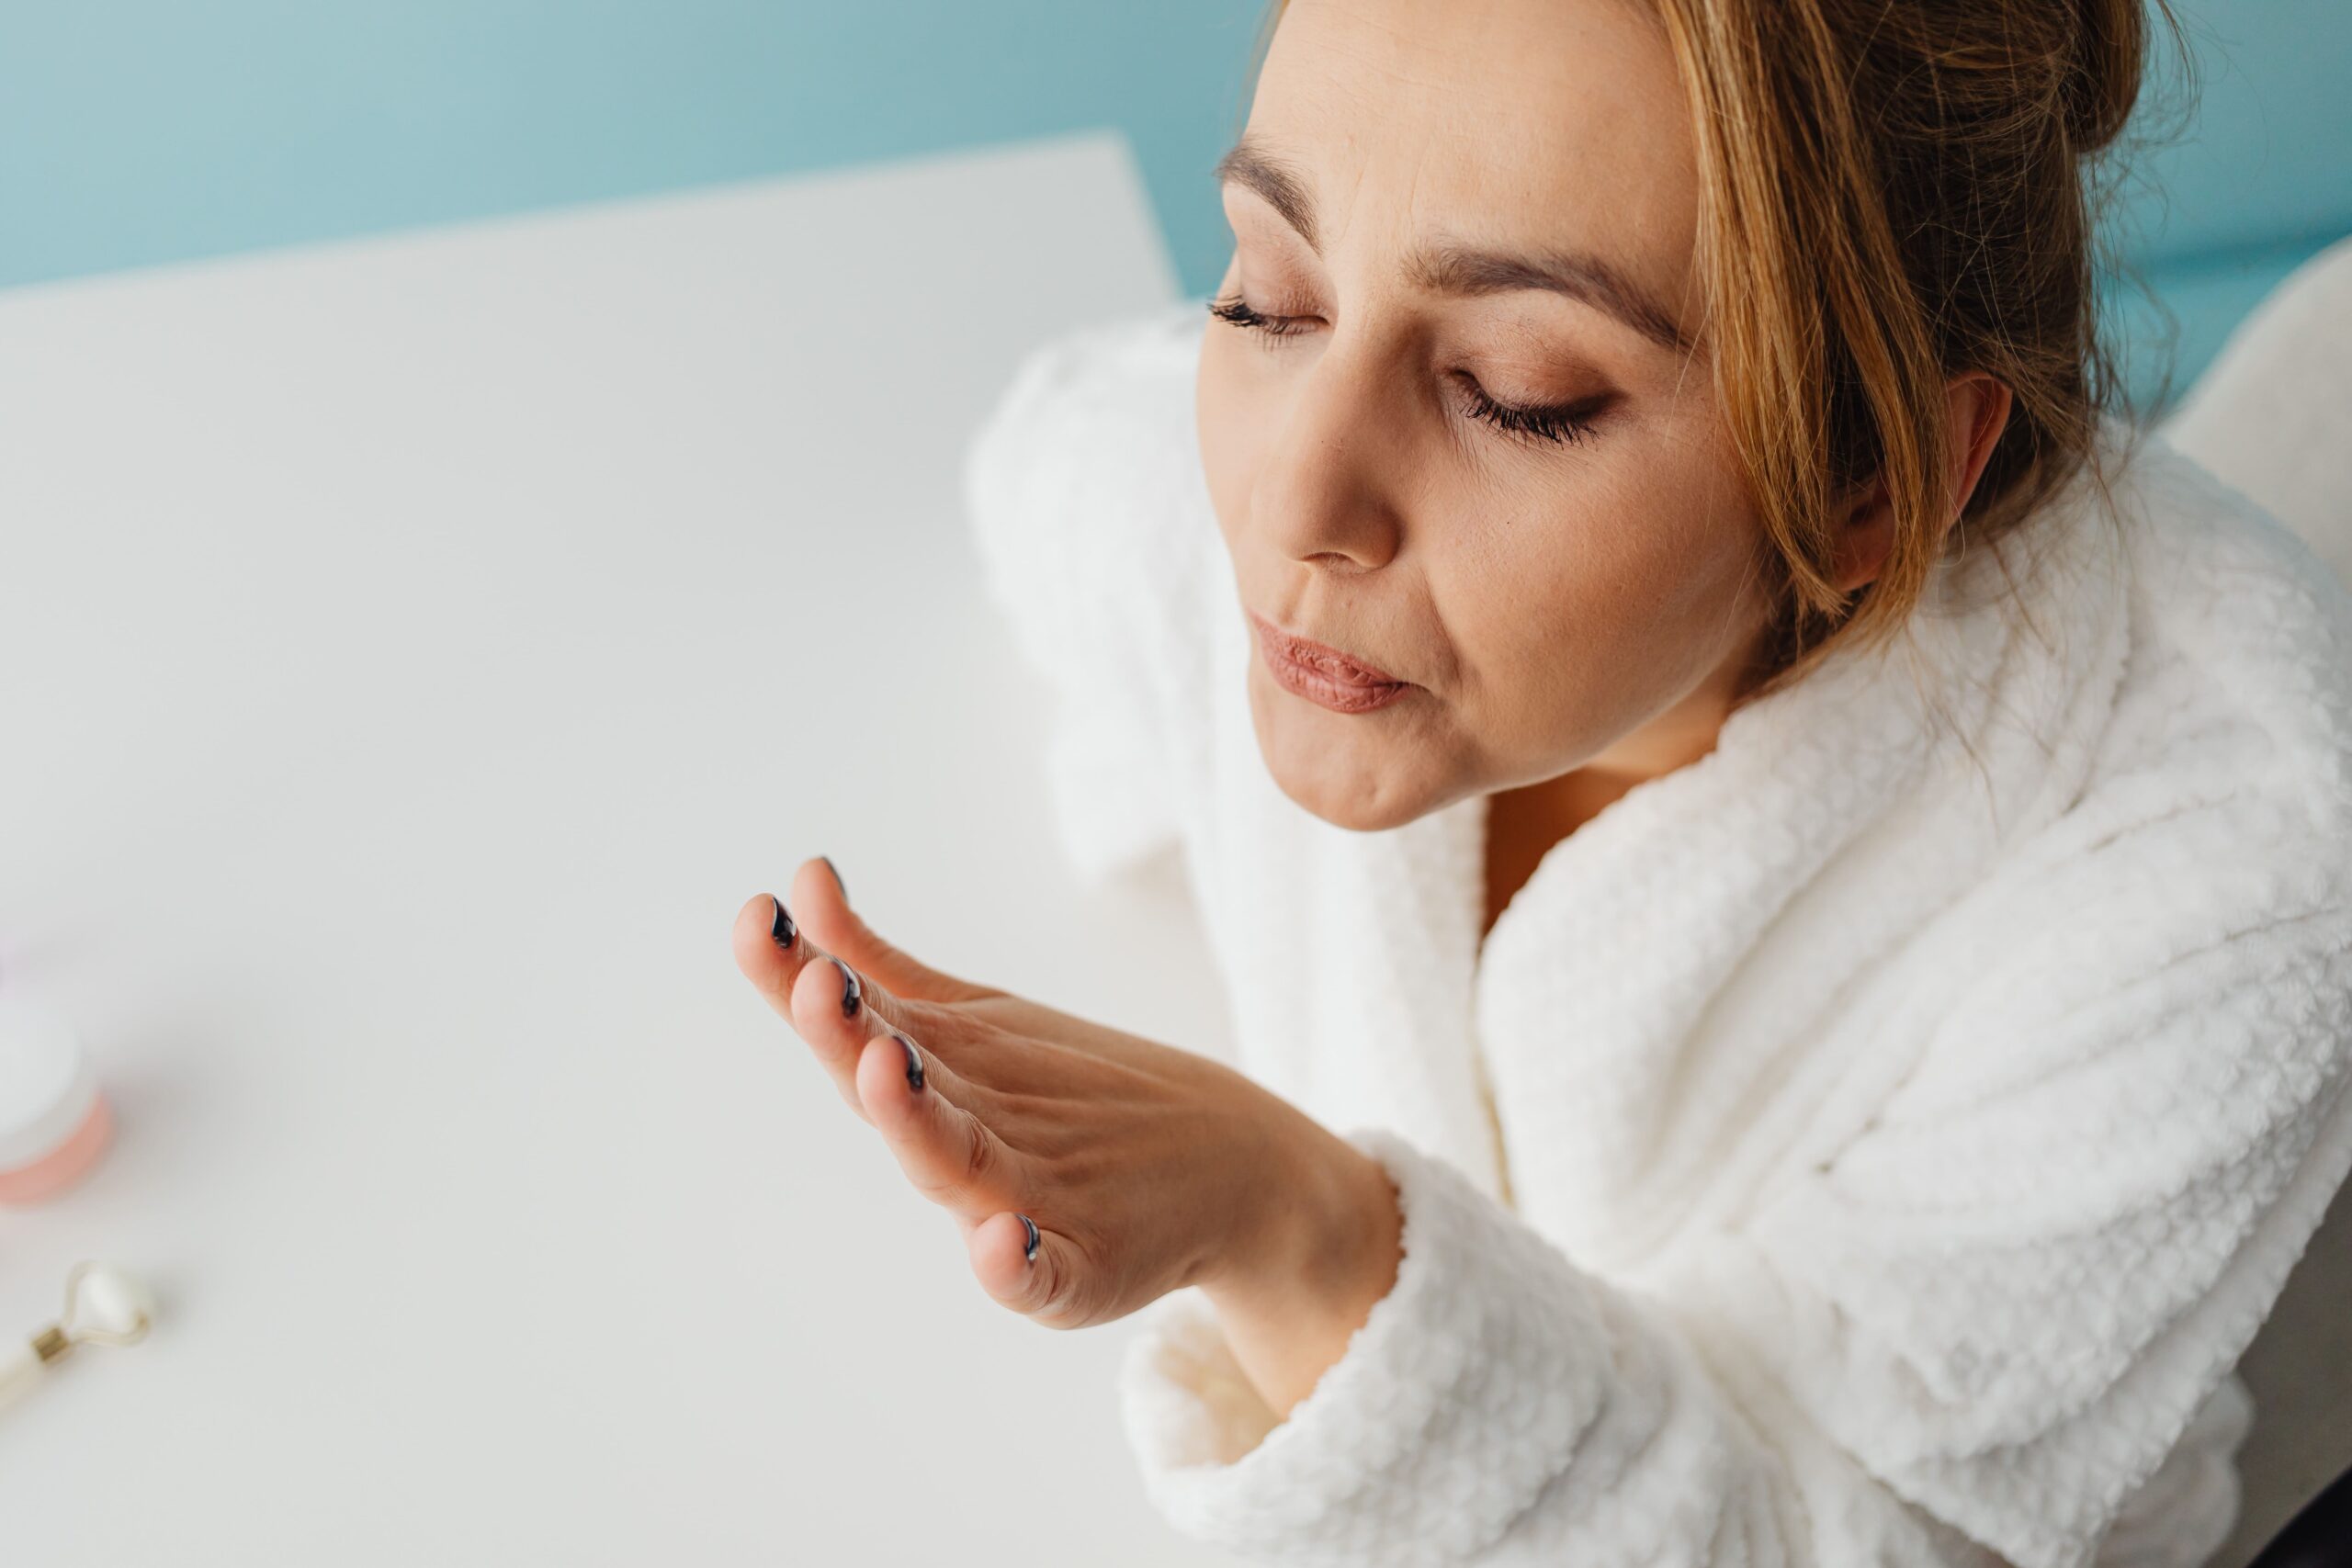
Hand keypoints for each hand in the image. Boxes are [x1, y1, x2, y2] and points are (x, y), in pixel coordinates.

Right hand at [729, 856, 1400, 1403]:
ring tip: (887, 1063)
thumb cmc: (1065, 1102)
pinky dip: (1014, 1266)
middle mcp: (955, 1145)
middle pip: (891, 1091)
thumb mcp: (973, 1028)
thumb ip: (880, 971)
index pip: (852, 1021)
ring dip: (914, 1123)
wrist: (1223, 1175)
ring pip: (953, 1166)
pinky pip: (1040, 1275)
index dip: (797, 976)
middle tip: (817, 983)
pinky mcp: (1075, 1275)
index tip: (757, 917)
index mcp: (927, 1081)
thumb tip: (801, 879)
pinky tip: (1000, 1239)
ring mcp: (1013, 1207)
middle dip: (848, 1038)